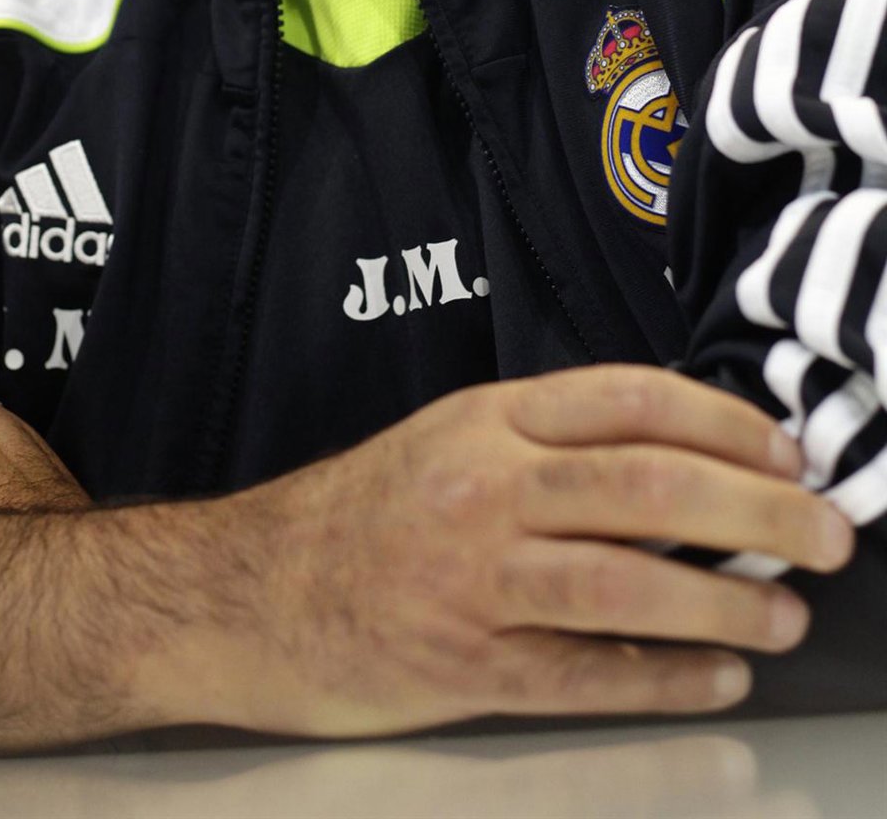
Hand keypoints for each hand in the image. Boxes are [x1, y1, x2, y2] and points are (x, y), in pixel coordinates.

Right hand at [160, 366, 856, 733]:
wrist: (248, 593)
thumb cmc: (360, 514)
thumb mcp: (448, 441)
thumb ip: (548, 445)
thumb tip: (683, 460)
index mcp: (483, 420)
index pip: (625, 399)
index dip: (721, 420)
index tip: (786, 448)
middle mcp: (481, 488)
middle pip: (644, 488)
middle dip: (756, 510)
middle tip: (827, 529)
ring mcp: (471, 580)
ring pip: (624, 582)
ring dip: (724, 600)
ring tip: (787, 612)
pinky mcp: (463, 668)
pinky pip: (584, 673)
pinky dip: (664, 677)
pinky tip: (718, 676)